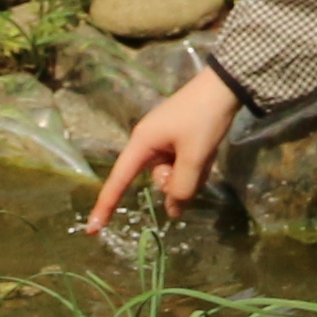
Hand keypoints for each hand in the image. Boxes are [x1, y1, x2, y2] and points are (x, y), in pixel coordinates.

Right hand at [87, 65, 244, 233]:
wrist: (223, 86)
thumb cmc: (203, 119)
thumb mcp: (194, 157)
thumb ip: (182, 187)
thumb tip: (173, 210)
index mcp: (142, 143)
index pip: (119, 180)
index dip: (106, 206)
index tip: (93, 230)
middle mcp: (147, 144)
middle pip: (156, 180)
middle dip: (178, 180)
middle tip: (197, 162)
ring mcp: (162, 142)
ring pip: (172, 175)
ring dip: (191, 173)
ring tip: (206, 153)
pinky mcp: (175, 141)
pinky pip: (180, 166)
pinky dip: (194, 166)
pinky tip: (207, 153)